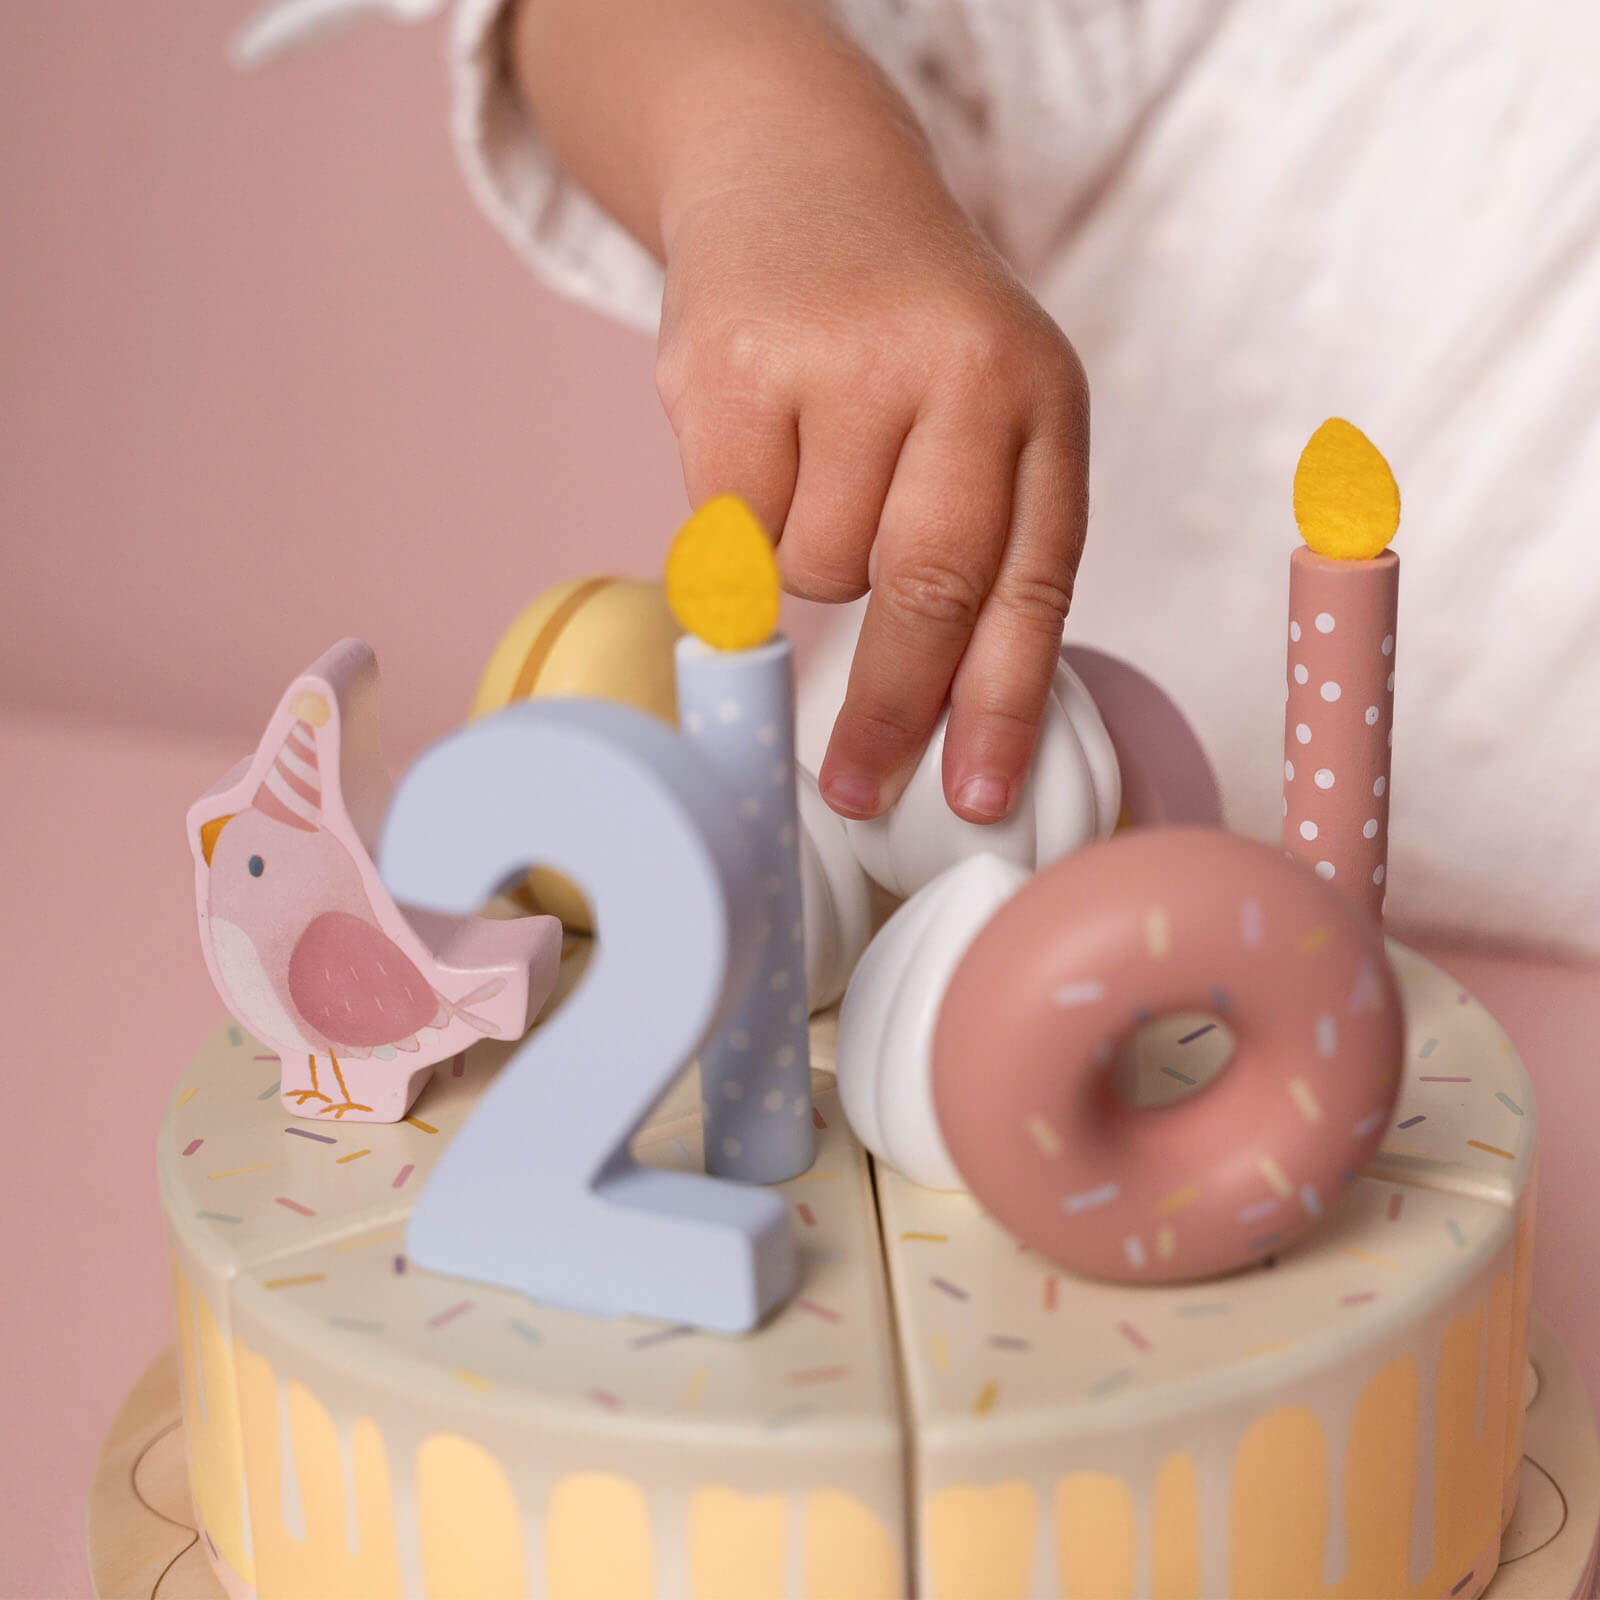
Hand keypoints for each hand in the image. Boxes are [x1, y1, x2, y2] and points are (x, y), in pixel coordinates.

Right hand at [510, 0, 1088, 821]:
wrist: (795, 173)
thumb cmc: (898, 335)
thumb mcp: (983, 412)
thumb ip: (982, 541)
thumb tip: (940, 721)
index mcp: (1039, 398)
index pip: (1032, 581)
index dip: (1003, 707)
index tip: (976, 801)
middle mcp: (959, 370)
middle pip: (927, 591)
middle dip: (890, 706)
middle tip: (855, 783)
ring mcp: (842, 361)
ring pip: (817, 570)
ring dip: (809, 565)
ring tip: (812, 472)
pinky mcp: (732, 365)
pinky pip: (732, 535)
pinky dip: (737, 531)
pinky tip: (754, 453)